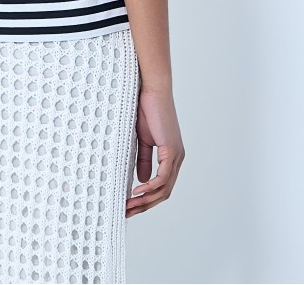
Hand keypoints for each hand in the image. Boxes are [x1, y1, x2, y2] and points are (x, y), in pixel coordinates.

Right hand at [126, 85, 184, 216]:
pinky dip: (151, 188)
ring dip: (146, 200)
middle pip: (164, 193)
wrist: (152, 90)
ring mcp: (176, 156)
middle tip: (126, 212)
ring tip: (129, 206)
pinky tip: (137, 191)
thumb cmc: (146, 109)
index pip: (162, 187)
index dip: (147, 199)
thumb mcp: (143, 140)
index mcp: (171, 157)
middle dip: (145, 205)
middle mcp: (177, 159)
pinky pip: (163, 178)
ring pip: (164, 189)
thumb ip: (144, 160)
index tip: (129, 205)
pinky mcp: (172, 150)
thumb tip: (143, 181)